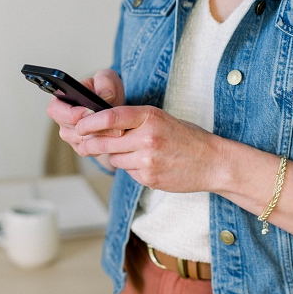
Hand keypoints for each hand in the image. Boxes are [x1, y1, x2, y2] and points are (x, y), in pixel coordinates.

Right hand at [46, 69, 125, 155]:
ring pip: (80, 142)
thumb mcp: (107, 78)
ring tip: (117, 130)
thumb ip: (104, 80)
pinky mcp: (81, 147)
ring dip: (99, 137)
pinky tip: (113, 138)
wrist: (116, 108)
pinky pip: (89, 151)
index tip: (90, 111)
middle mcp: (62, 120)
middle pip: (69, 130)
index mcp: (61, 100)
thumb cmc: (106, 91)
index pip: (55, 110)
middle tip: (112, 124)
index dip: (71, 113)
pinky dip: (102, 146)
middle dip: (91, 128)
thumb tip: (104, 95)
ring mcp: (71, 136)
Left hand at [75, 105, 221, 192]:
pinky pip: (128, 172)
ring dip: (119, 157)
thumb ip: (135, 122)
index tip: (79, 125)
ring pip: (114, 159)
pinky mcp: (149, 177)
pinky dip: (133, 169)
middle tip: (83, 144)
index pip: (111, 116)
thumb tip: (101, 127)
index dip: (90, 122)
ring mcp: (148, 159)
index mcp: (151, 116)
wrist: (213, 162)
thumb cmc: (188, 138)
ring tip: (138, 154)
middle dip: (91, 144)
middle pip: (105, 141)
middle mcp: (148, 137)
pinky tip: (150, 165)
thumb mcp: (163, 120)